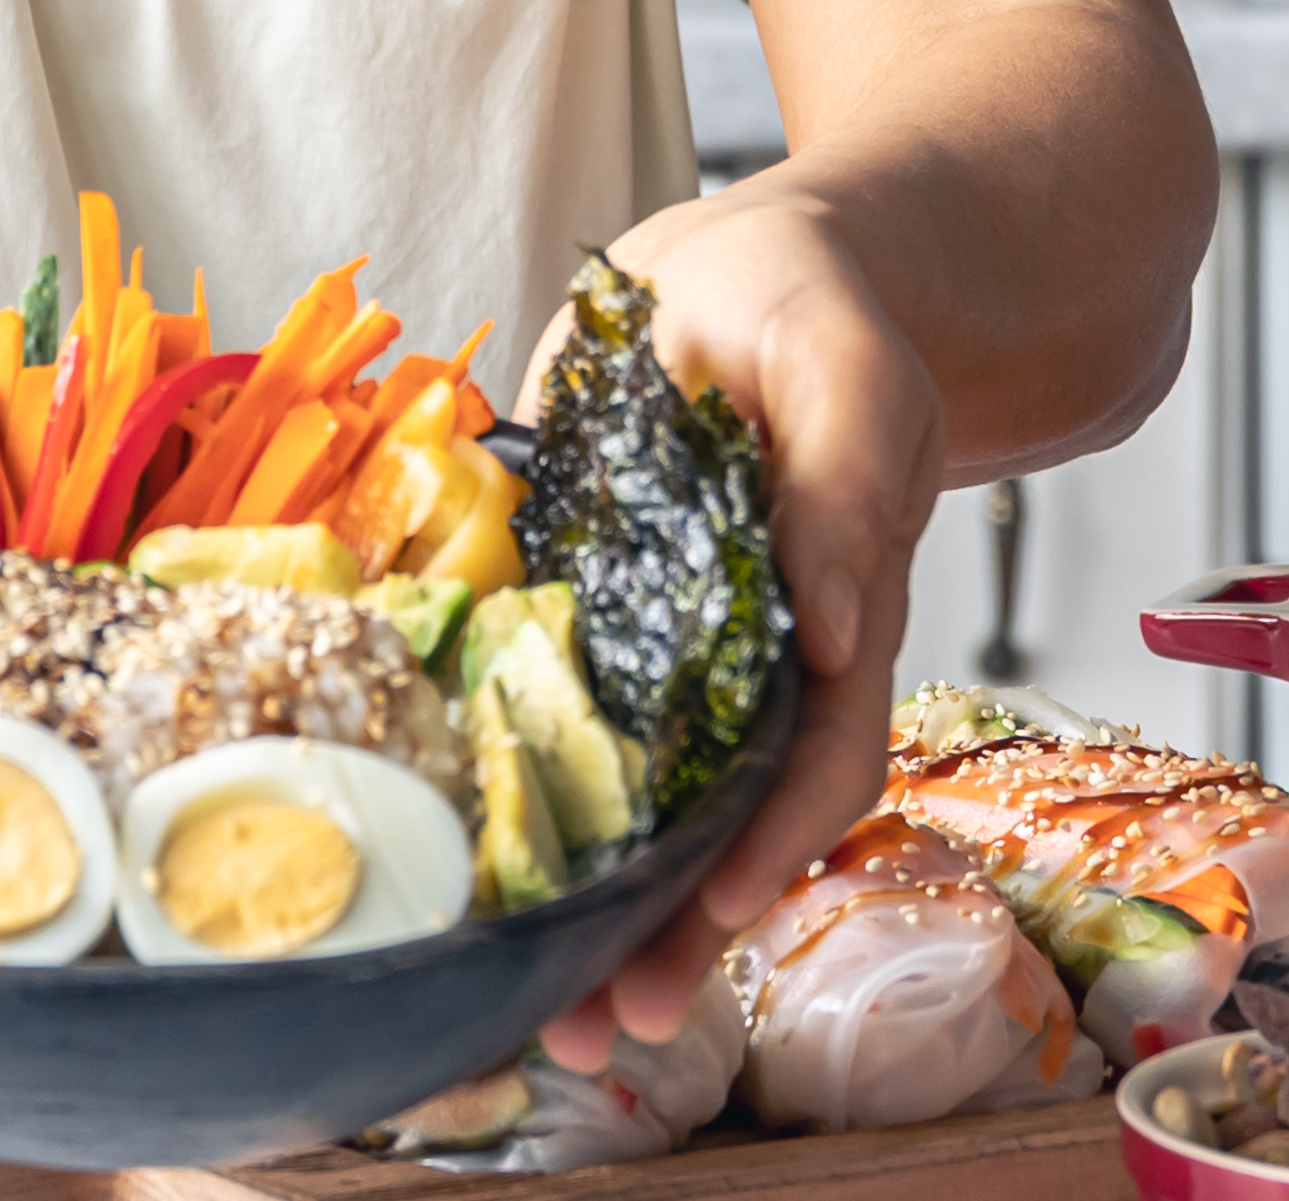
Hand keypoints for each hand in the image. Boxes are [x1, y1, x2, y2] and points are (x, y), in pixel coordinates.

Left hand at [527, 178, 940, 1069]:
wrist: (735, 261)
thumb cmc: (816, 307)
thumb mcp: (850, 366)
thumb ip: (853, 481)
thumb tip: (836, 626)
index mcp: (830, 613)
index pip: (816, 763)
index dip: (774, 848)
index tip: (718, 918)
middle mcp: (743, 652)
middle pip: (715, 818)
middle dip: (664, 930)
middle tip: (597, 1028)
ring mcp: (652, 637)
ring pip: (623, 793)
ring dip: (580, 898)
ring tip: (520, 1000)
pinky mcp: (566, 598)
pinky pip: (528, 703)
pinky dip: (492, 781)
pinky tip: (435, 848)